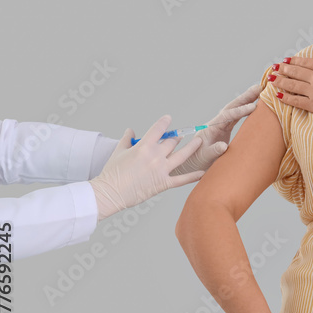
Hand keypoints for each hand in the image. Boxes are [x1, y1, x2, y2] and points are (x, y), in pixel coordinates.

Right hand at [89, 115, 206, 220]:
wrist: (110, 193)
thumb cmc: (112, 173)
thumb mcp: (118, 152)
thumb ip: (126, 139)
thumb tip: (130, 130)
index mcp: (144, 147)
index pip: (158, 129)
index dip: (164, 122)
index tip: (168, 118)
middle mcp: (155, 156)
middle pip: (172, 142)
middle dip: (176, 138)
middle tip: (180, 136)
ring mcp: (161, 170)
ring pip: (182, 156)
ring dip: (192, 147)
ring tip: (199, 142)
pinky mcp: (164, 183)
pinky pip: (182, 179)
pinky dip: (193, 176)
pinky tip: (203, 172)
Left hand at [172, 84, 260, 175]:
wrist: (193, 163)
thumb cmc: (198, 161)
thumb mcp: (205, 157)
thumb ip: (213, 151)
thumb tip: (224, 146)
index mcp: (211, 127)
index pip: (227, 115)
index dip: (240, 111)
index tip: (253, 107)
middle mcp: (217, 122)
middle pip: (232, 106)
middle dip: (246, 97)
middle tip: (259, 87)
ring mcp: (221, 125)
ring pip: (235, 109)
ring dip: (247, 100)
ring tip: (260, 91)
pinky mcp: (226, 128)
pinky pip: (237, 116)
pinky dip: (246, 109)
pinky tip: (256, 105)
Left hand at [268, 54, 312, 119]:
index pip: (305, 62)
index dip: (294, 61)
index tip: (286, 59)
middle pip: (296, 72)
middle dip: (284, 69)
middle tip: (275, 67)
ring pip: (293, 85)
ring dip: (280, 81)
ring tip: (271, 78)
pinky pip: (296, 101)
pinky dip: (286, 97)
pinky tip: (278, 94)